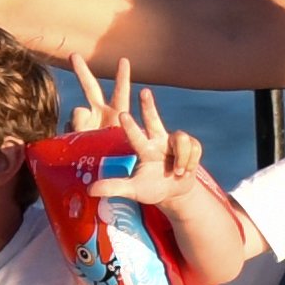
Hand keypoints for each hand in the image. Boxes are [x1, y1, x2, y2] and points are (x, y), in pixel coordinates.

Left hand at [92, 71, 227, 230]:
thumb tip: (90, 190)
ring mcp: (174, 142)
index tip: (122, 115)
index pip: (135, 136)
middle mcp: (157, 140)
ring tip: (178, 173)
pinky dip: (192, 162)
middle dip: (148, 105)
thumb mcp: (133, 190)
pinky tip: (187, 171)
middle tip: (144, 91)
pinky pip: (194, 147)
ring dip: (182, 158)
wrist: (176, 193)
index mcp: (144, 149)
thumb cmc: (152, 189)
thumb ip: (114, 187)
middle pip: (153, 119)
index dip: (130, 126)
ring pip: (181, 139)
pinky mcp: (191, 144)